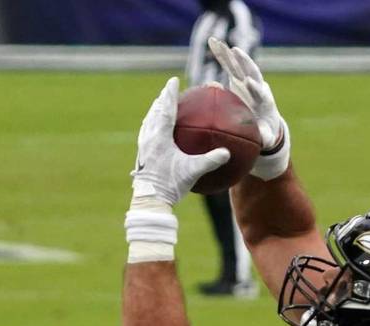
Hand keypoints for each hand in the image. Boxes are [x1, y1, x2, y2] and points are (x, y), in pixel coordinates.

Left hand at [130, 77, 229, 206]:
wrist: (150, 200)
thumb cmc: (171, 185)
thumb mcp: (193, 171)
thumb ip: (211, 160)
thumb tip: (228, 152)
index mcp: (159, 137)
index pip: (165, 109)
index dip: (170, 94)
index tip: (173, 80)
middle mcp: (149, 138)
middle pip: (154, 112)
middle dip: (162, 100)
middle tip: (168, 90)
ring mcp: (143, 146)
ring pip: (149, 122)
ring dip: (155, 111)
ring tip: (161, 106)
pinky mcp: (142, 155)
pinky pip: (147, 133)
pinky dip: (153, 125)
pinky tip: (157, 131)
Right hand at [208, 37, 289, 179]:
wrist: (265, 122)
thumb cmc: (265, 133)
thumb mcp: (266, 139)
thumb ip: (264, 139)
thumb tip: (263, 143)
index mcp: (264, 102)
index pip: (261, 93)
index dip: (256, 88)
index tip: (250, 83)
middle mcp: (257, 88)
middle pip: (252, 72)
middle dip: (245, 63)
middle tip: (236, 52)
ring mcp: (248, 81)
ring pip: (239, 65)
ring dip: (230, 53)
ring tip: (218, 42)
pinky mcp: (239, 78)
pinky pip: (230, 64)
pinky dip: (222, 53)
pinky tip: (212, 41)